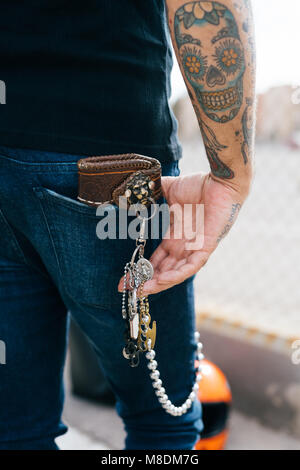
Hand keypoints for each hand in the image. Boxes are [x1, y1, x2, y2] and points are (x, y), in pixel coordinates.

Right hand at [118, 173, 245, 294]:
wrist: (220, 181)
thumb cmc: (199, 185)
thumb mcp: (169, 191)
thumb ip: (152, 194)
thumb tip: (134, 190)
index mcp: (174, 236)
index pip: (156, 259)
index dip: (141, 269)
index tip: (124, 277)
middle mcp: (183, 246)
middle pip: (162, 270)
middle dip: (145, 281)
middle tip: (126, 287)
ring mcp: (195, 248)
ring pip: (176, 273)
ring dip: (159, 283)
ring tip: (142, 289)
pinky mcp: (206, 247)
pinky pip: (191, 266)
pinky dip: (177, 274)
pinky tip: (162, 280)